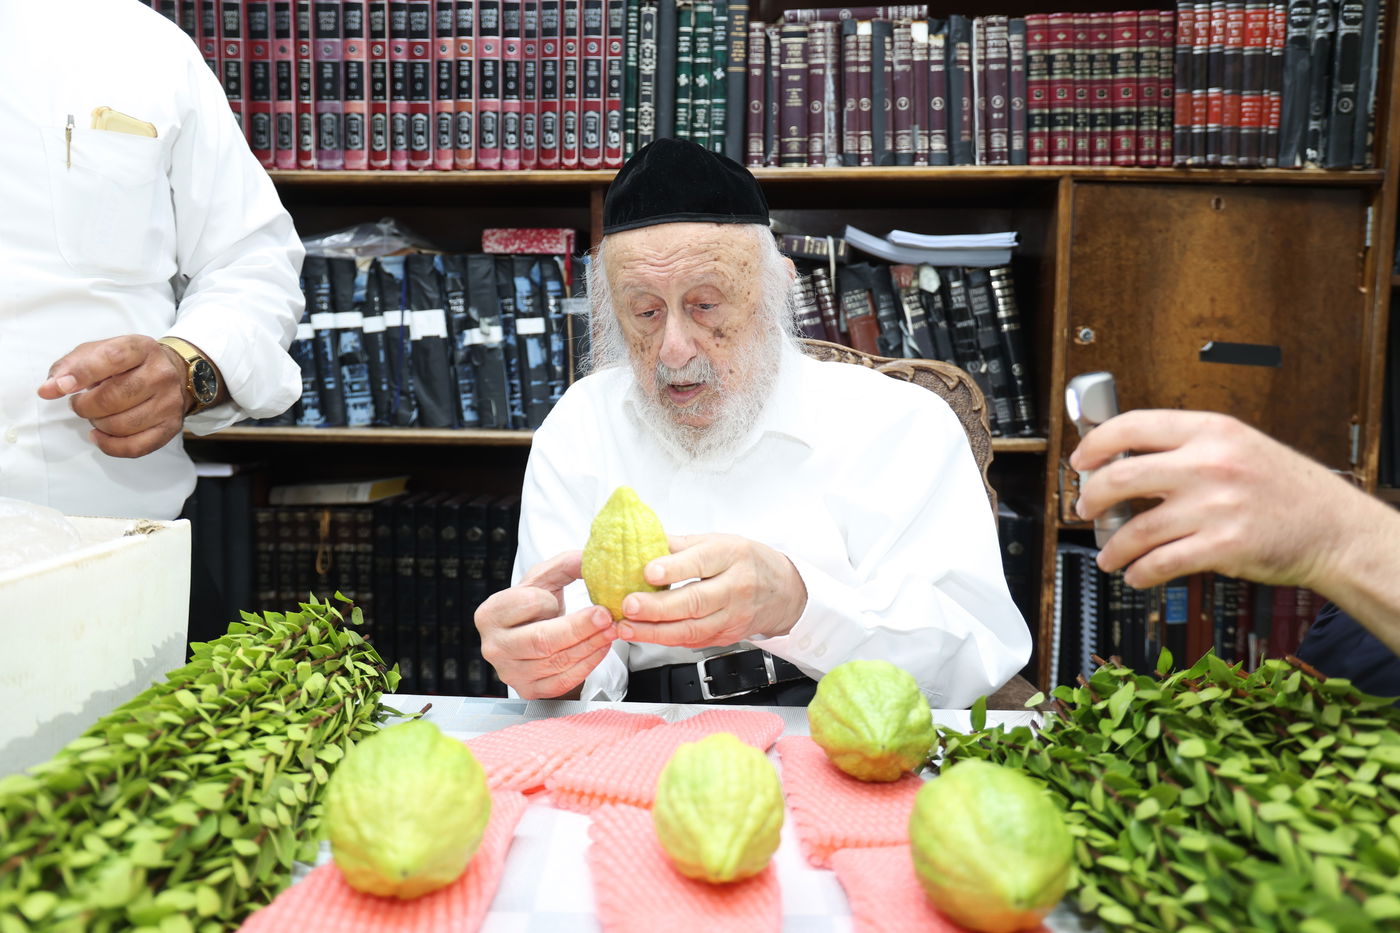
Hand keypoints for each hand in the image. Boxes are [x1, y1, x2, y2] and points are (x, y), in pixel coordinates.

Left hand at [37, 336, 188, 457]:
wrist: (174, 373)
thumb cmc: (128, 364)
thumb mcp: (99, 351)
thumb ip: (69, 366)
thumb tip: (48, 390)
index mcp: (141, 349)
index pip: (112, 358)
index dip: (82, 374)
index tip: (61, 387)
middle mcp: (160, 374)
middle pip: (113, 398)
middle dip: (85, 406)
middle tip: (80, 403)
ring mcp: (169, 402)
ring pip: (121, 425)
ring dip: (98, 424)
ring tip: (96, 415)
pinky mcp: (171, 426)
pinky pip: (135, 447)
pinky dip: (110, 446)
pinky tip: (100, 436)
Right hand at [474, 550, 618, 698]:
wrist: (533, 638)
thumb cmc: (536, 606)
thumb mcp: (545, 579)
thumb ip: (566, 564)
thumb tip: (593, 558)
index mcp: (490, 614)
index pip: (525, 604)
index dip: (548, 600)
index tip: (560, 597)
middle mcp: (494, 647)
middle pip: (541, 640)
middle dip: (580, 628)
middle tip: (606, 615)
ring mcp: (510, 673)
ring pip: (556, 662)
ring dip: (590, 645)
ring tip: (612, 629)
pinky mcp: (530, 691)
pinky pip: (563, 681)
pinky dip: (588, 664)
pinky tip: (602, 647)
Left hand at [616, 534, 807, 647]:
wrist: (784, 591)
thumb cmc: (747, 562)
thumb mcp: (718, 541)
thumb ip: (681, 544)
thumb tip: (644, 540)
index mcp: (731, 555)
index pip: (701, 562)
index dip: (673, 568)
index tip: (648, 571)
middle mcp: (735, 587)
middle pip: (694, 601)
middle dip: (657, 608)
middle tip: (629, 606)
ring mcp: (732, 616)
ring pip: (692, 629)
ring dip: (655, 632)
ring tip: (627, 627)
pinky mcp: (726, 637)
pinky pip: (693, 641)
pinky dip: (666, 640)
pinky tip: (645, 635)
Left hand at [1070, 410, 1360, 591]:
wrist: (1333, 528)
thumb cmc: (1284, 489)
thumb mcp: (1239, 446)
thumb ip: (1187, 448)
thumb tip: (1124, 459)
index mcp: (1211, 431)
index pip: (1132, 426)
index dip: (1095, 444)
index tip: (1080, 460)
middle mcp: (1210, 464)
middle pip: (1120, 477)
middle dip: (1091, 498)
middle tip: (1085, 509)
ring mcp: (1215, 506)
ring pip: (1136, 529)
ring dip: (1113, 547)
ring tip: (1109, 554)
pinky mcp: (1222, 546)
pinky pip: (1161, 562)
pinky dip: (1139, 572)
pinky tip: (1136, 573)